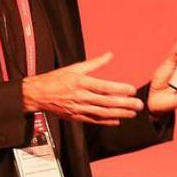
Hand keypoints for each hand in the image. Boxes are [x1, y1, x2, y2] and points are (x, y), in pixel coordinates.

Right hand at [21, 52, 143, 125]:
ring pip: (102, 113)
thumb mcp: (74, 68)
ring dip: (119, 114)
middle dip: (125, 104)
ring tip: (132, 113)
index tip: (132, 90)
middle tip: (138, 105)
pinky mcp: (75, 117)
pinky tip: (117, 121)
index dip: (119, 89)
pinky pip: (93, 120)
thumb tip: (110, 55)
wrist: (37, 94)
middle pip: (107, 102)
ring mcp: (78, 108)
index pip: (104, 87)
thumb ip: (94, 63)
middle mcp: (81, 96)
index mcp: (81, 82)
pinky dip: (105, 121)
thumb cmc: (55, 79)